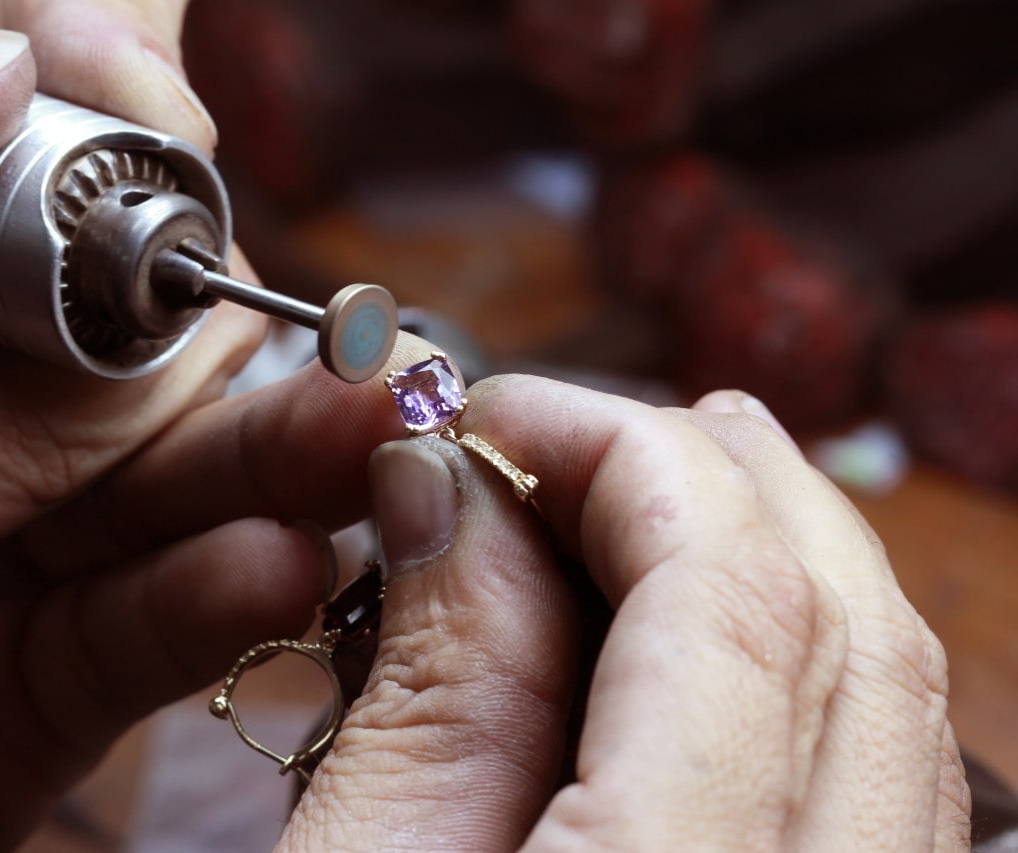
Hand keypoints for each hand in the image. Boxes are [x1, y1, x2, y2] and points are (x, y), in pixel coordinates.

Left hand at [0, 1, 330, 847]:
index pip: (71, 100)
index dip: (124, 76)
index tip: (117, 101)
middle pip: (173, 298)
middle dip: (110, 359)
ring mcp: (34, 516)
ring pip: (210, 453)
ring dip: (251, 456)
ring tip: (319, 459)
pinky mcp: (50, 668)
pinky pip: (171, 622)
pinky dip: (225, 591)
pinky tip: (267, 565)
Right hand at [112, 359, 965, 848]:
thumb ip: (433, 681)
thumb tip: (445, 488)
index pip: (733, 590)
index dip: (615, 452)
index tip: (489, 417)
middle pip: (846, 621)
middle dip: (698, 476)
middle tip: (556, 433)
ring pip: (884, 693)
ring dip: (753, 555)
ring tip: (618, 499)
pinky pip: (869, 776)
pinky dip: (778, 661)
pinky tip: (678, 633)